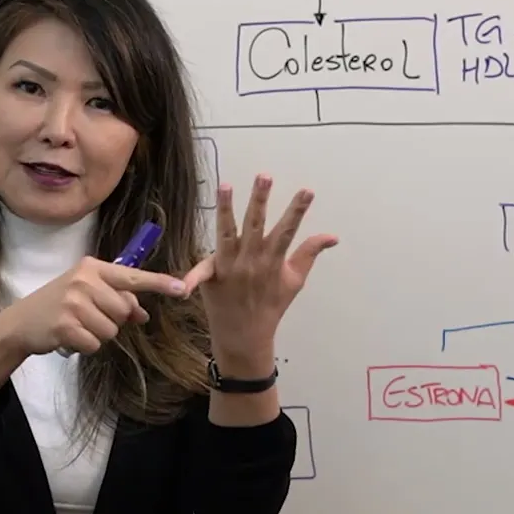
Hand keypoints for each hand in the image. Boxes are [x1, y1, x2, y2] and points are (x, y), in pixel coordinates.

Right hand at [0, 256, 189, 356]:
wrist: (21, 322)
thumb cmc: (58, 305)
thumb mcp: (87, 294)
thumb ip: (116, 299)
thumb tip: (143, 314)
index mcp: (92, 268)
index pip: (132, 276)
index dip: (159, 283)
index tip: (182, 288)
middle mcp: (84, 281)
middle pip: (124, 310)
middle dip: (113, 320)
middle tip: (89, 317)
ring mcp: (74, 303)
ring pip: (112, 330)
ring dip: (98, 335)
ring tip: (78, 326)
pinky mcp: (66, 326)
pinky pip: (95, 344)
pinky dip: (86, 346)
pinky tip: (70, 337)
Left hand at [182, 174, 337, 363]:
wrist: (247, 337)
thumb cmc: (271, 305)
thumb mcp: (295, 280)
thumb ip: (310, 253)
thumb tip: (333, 236)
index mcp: (272, 261)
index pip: (287, 230)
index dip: (297, 210)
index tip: (307, 191)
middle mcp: (251, 262)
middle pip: (256, 225)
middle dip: (260, 200)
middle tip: (264, 176)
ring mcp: (230, 268)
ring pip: (227, 233)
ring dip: (226, 209)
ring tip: (225, 185)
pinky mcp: (211, 279)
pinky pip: (199, 273)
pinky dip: (189, 277)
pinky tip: (180, 281)